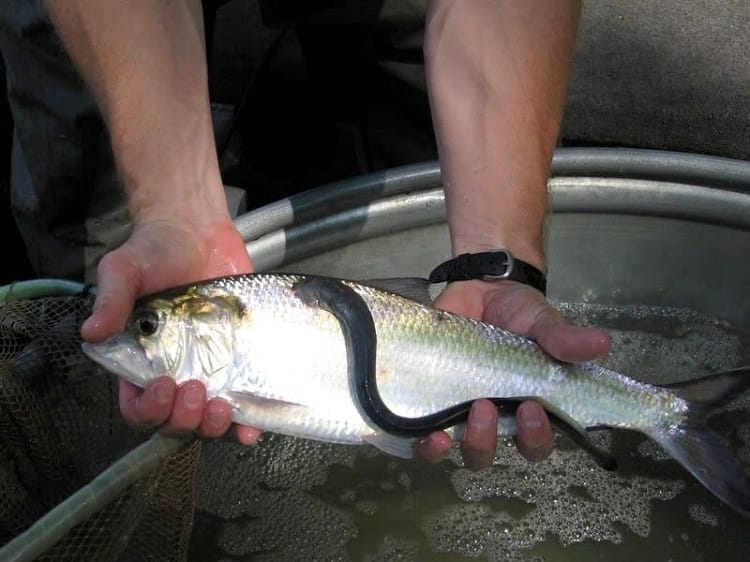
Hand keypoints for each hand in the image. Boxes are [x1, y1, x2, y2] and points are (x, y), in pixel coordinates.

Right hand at [81, 216, 261, 444]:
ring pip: (207, 420)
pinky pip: (244, 404)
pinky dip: (247, 421)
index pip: (138, 406)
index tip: (165, 385)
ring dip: (214, 425)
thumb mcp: (124, 270)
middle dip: (184, 419)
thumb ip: (111, 301)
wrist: (199, 232)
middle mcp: (174, 372)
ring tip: (222, 406)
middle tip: (196, 392)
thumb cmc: (155, 251)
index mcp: (141, 361)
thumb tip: (91, 332)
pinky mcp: (238, 362)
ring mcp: (209, 370)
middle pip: (174, 422)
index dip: (149, 409)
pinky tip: (251, 423)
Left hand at [415, 279, 610, 469]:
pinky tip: (419, 430)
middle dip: (486, 442)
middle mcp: (492, 418)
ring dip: (448, 447)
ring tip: (444, 430)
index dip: (535, 437)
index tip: (533, 409)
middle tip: (485, 408)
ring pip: (451, 448)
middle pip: (488, 454)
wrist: (480, 286)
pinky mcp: (426, 396)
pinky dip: (418, 439)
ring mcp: (456, 409)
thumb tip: (602, 343)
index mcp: (525, 408)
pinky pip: (418, 432)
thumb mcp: (543, 322)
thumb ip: (564, 338)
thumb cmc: (518, 313)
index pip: (535, 443)